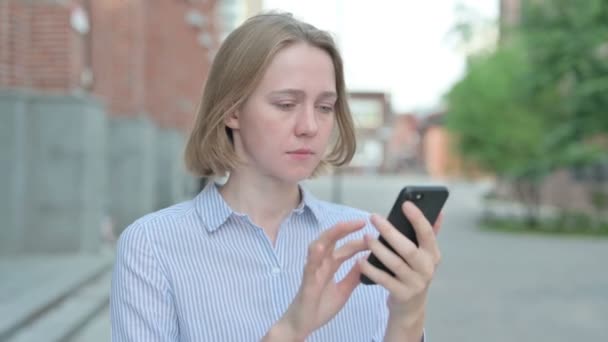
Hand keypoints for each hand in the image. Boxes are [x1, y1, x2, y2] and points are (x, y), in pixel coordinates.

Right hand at [267, 220, 367, 340]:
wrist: (303, 325)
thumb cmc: (320, 306)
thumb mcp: (343, 291)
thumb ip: (353, 276)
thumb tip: (366, 260)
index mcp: (329, 265)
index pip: (345, 249)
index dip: (359, 241)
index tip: (374, 235)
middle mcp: (320, 264)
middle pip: (332, 241)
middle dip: (345, 230)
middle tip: (362, 222)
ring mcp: (312, 271)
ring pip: (318, 247)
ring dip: (330, 236)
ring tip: (343, 226)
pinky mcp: (307, 282)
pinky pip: (310, 267)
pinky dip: (314, 256)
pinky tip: (321, 247)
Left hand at [359, 202, 442, 335]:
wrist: (410, 307)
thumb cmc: (414, 273)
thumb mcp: (424, 256)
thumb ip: (429, 234)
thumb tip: (439, 211)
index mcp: (433, 255)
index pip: (428, 233)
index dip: (418, 218)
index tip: (405, 204)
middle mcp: (427, 269)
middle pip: (408, 248)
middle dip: (390, 231)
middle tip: (374, 217)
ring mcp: (415, 284)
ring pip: (395, 263)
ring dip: (378, 249)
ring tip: (366, 237)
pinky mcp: (402, 295)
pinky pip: (384, 280)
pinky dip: (371, 269)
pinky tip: (360, 260)